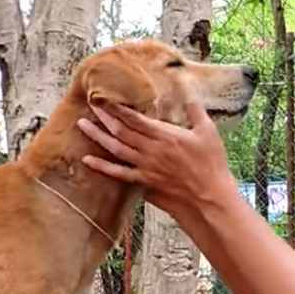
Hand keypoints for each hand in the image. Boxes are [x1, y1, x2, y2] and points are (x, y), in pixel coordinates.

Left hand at [76, 101, 236, 217]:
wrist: (209, 198)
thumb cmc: (212, 165)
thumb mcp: (208, 133)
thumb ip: (197, 113)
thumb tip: (190, 95)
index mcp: (165, 135)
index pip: (135, 118)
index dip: (118, 107)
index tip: (105, 97)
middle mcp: (150, 150)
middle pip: (121, 130)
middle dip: (104, 117)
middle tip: (91, 105)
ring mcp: (145, 167)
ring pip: (116, 148)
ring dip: (97, 136)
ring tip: (82, 125)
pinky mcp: (144, 182)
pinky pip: (118, 173)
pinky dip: (102, 167)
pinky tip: (87, 160)